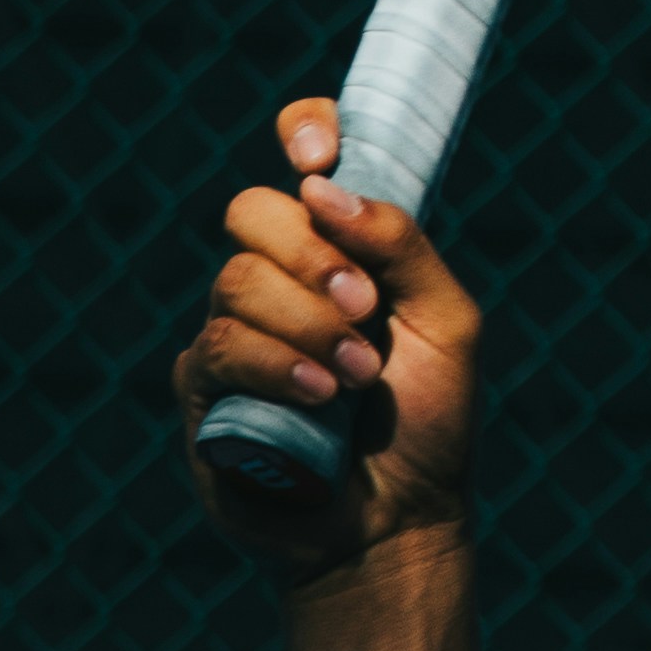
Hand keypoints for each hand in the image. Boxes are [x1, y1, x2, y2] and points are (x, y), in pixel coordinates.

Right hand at [174, 98, 479, 578]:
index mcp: (340, 249)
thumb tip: (326, 189)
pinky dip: (278, 367)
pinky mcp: (202, 390)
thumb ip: (402, 247)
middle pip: (250, 211)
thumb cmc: (428, 419)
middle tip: (364, 308)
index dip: (304, 132)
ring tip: (355, 378)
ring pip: (235, 282)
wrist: (399, 519)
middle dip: (311, 255)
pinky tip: (319, 398)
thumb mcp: (448, 323)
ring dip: (307, 324)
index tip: (320, 158)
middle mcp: (278, 278)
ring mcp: (233, 330)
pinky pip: (220, 348)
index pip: (303, 159)